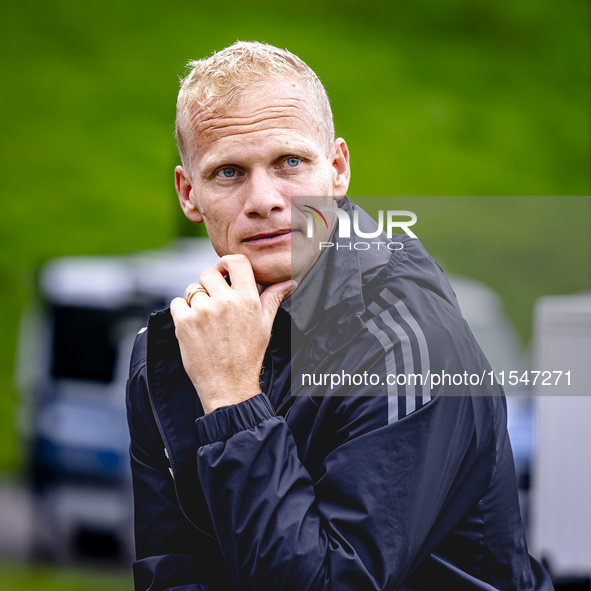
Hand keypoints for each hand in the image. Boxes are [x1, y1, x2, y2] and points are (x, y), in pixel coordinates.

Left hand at [170, 254, 294, 412]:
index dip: (226, 263)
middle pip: (208, 273)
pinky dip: (181, 312)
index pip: (236, 262)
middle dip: (209, 285)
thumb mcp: (265, 325)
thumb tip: (289, 282)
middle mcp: (225, 302)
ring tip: (205, 320)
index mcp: (247, 299)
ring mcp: (203, 311)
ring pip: (192, 289)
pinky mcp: (184, 322)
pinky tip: (193, 326)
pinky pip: (176, 303)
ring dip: (195, 300)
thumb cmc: (249, 356)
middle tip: (214, 303)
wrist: (229, 386)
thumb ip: (273, 298)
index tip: (223, 271)